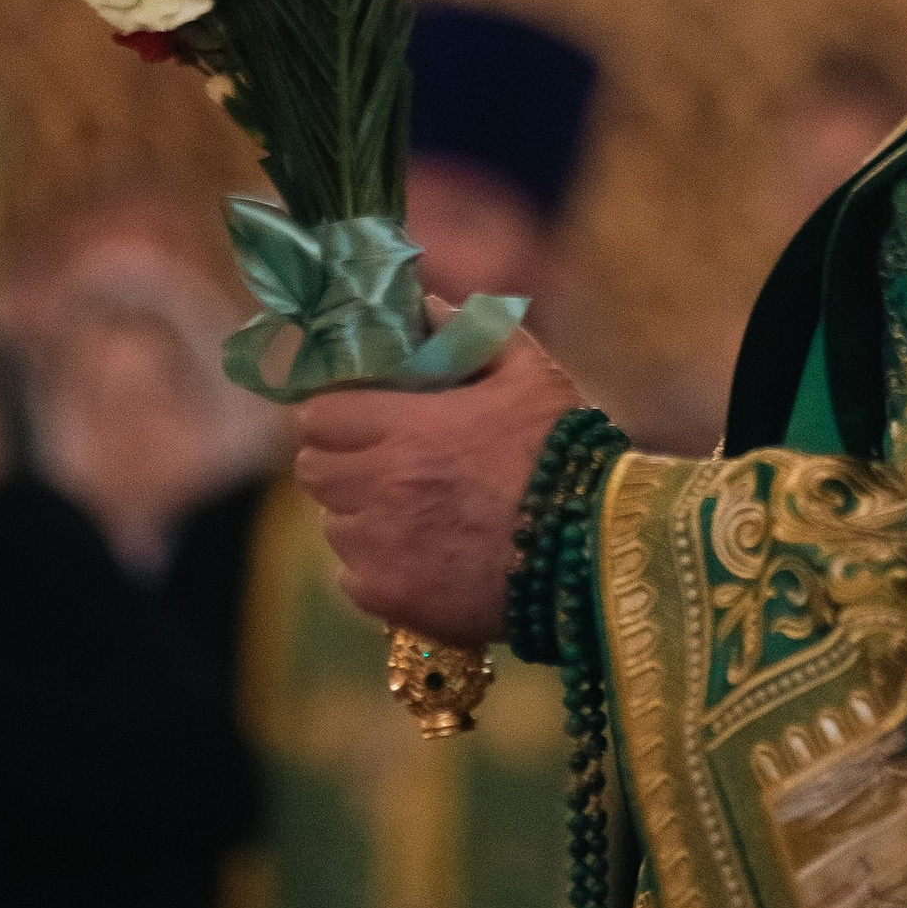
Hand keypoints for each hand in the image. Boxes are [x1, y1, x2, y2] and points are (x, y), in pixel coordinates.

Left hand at [294, 319, 581, 641]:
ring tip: (407, 513)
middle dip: (339, 461)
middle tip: (378, 463)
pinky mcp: (390, 598)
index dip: (335, 413)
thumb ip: (470, 332)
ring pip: (333, 526)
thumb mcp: (528, 373)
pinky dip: (376, 567)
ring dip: (358, 515)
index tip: (357, 416)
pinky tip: (419, 557)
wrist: (592, 549)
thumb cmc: (561, 453)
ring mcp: (380, 547)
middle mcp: (380, 486)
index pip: (319, 415)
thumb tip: (423, 308)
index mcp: (406, 427)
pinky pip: (352, 578)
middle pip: (314, 471)